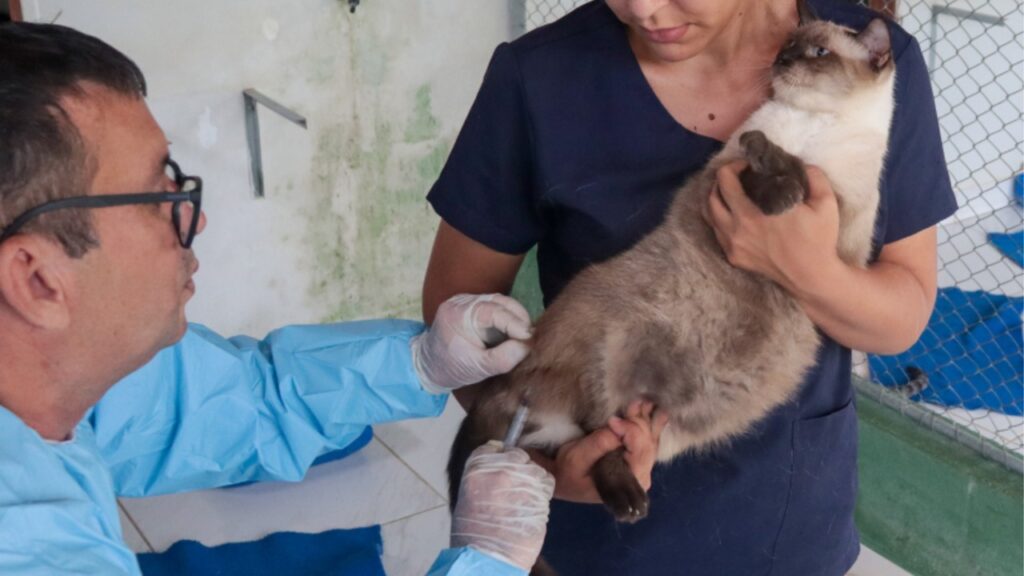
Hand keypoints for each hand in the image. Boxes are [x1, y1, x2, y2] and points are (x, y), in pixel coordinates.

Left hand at [411, 293, 531, 392]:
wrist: (428, 366)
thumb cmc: (450, 368)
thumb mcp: (478, 368)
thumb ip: (502, 359)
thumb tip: (527, 346)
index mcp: (458, 314)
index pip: (494, 311)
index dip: (516, 323)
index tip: (531, 338)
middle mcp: (462, 301)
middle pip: (500, 302)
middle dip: (519, 319)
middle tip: (533, 338)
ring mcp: (467, 301)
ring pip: (501, 303)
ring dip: (516, 319)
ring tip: (525, 337)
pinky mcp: (473, 306)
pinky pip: (496, 307)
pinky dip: (508, 320)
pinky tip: (515, 334)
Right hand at [450, 441, 554, 570]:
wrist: (487, 558)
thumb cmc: (472, 533)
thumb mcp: (468, 496)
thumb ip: (483, 477)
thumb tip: (498, 467)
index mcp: (476, 468)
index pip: (493, 447)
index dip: (500, 456)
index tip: (502, 467)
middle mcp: (500, 469)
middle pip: (517, 455)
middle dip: (518, 468)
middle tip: (514, 488)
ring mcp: (522, 480)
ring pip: (535, 468)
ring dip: (532, 481)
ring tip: (523, 501)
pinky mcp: (540, 494)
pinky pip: (547, 482)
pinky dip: (543, 491)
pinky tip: (533, 505)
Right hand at [532, 401, 668, 502]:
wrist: (564, 480)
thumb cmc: (568, 472)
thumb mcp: (577, 458)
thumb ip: (599, 443)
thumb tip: (617, 424)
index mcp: (627, 481)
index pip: (639, 450)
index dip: (630, 430)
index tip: (612, 420)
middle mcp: (641, 477)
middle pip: (648, 444)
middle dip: (639, 422)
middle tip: (631, 403)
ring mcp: (642, 468)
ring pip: (650, 440)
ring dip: (644, 420)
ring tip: (640, 402)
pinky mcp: (638, 460)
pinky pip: (648, 440)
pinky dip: (647, 424)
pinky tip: (649, 410)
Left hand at [705, 161, 840, 292]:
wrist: (812, 277)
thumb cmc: (818, 240)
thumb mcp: (825, 202)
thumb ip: (813, 176)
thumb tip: (800, 164)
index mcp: (751, 214)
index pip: (725, 181)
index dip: (732, 166)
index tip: (747, 165)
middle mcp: (735, 229)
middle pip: (711, 196)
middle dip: (721, 180)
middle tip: (737, 175)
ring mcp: (732, 246)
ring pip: (710, 216)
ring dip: (717, 199)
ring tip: (732, 192)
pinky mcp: (734, 258)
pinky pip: (717, 233)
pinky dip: (720, 219)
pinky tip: (734, 214)